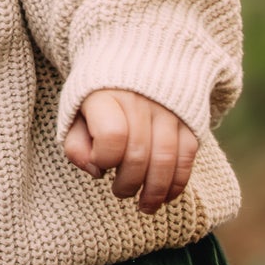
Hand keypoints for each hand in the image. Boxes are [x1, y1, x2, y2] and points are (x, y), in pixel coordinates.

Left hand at [64, 89, 199, 213]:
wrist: (137, 58)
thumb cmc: (99, 97)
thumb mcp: (76, 113)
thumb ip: (75, 144)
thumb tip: (96, 171)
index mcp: (107, 95)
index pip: (112, 136)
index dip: (104, 159)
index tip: (99, 163)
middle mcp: (140, 100)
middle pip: (139, 155)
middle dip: (127, 184)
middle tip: (120, 192)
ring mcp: (168, 110)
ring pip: (166, 160)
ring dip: (154, 192)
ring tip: (145, 206)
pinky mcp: (188, 120)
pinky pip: (187, 157)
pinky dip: (177, 183)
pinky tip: (166, 196)